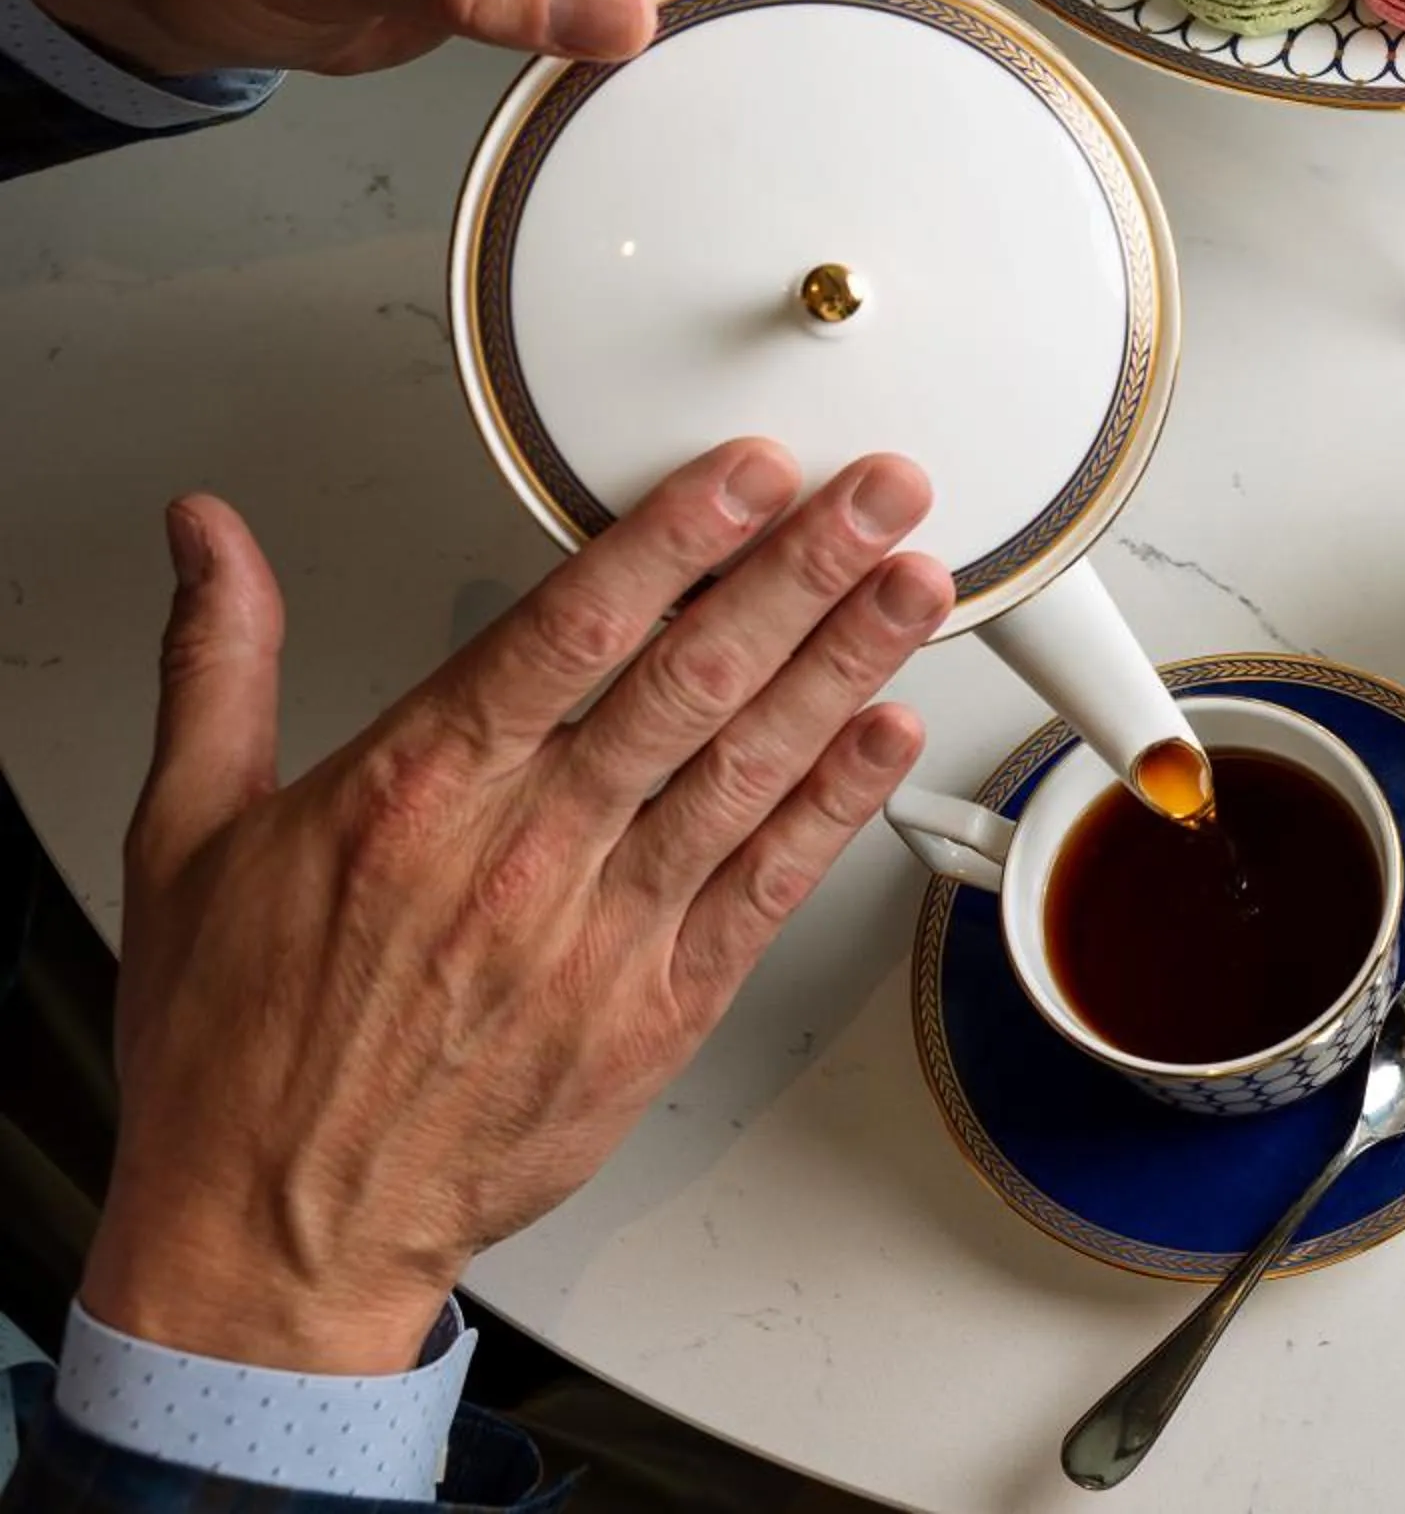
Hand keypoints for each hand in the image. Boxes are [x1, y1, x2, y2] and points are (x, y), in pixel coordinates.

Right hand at [80, 442, 951, 1373]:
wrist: (276, 1233)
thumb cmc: (242, 1051)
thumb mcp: (190, 834)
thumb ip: (220, 662)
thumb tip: (209, 538)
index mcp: (419, 792)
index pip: (571, 629)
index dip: (675, 539)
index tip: (747, 471)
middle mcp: (527, 853)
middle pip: (692, 681)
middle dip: (800, 574)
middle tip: (881, 496)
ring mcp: (605, 933)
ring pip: (750, 769)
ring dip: (845, 667)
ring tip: (915, 584)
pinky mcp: (660, 1009)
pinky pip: (767, 889)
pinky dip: (834, 807)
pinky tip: (888, 736)